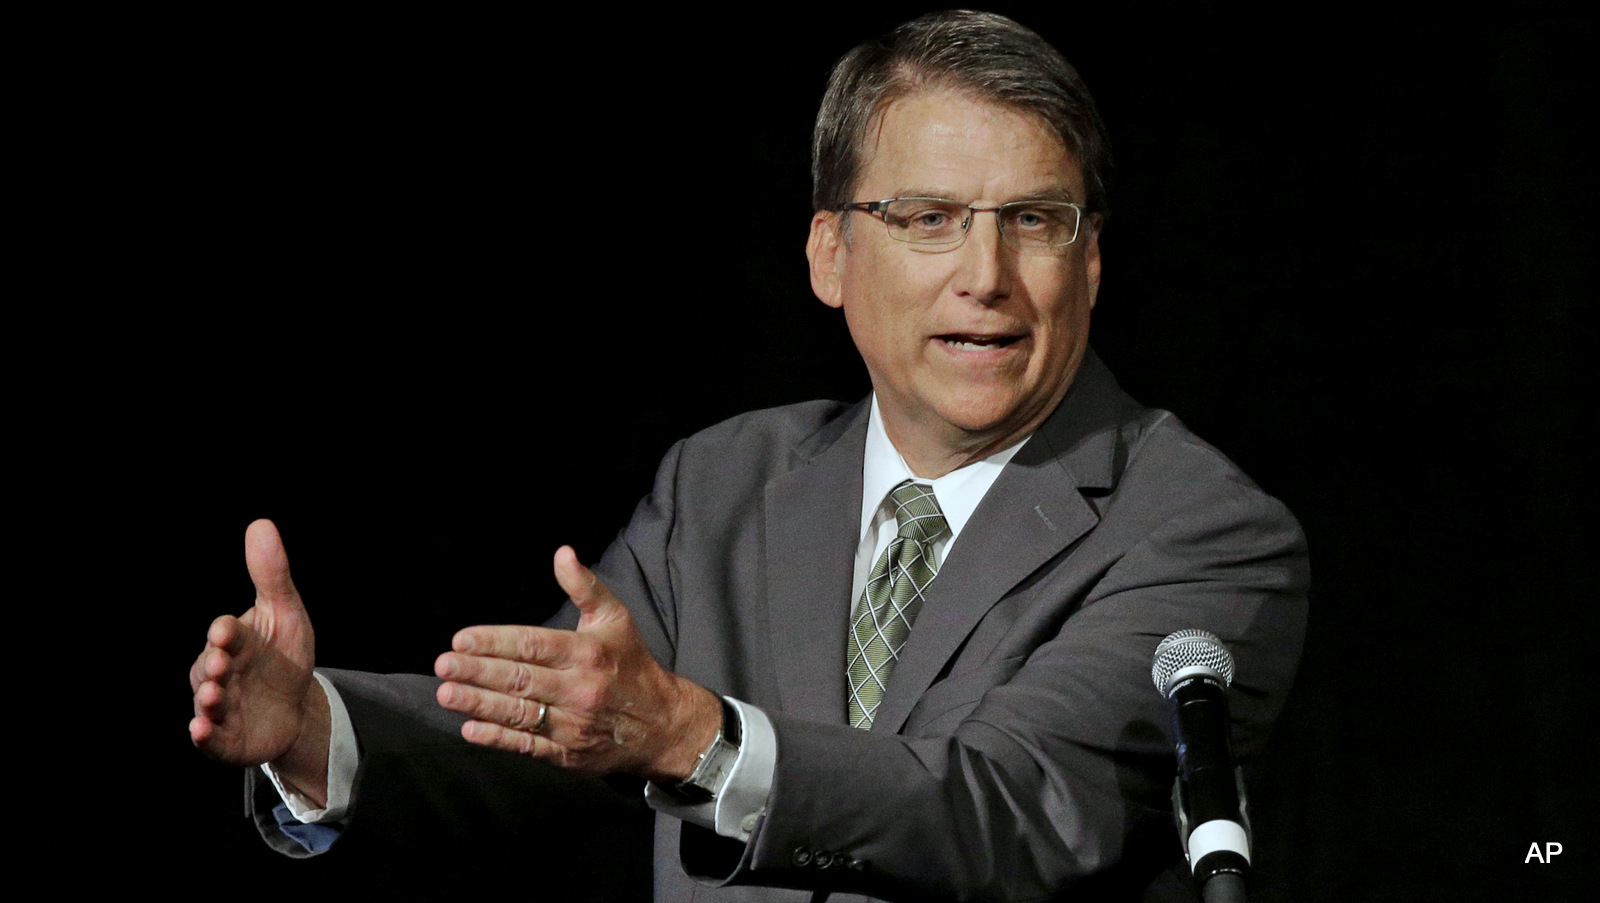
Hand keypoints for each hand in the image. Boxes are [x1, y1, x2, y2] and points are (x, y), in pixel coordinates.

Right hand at [189, 519, 328, 802]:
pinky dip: (204, 735)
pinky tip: (200, 730)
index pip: (227, 632)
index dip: (226, 632)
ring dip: (207, 701)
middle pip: (209, 667)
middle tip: (219, 664)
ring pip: (206, 702)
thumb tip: (261, 524)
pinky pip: (210, 738)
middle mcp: (218, 671)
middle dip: (212, 666)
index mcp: (235, 640)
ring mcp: (218, 705)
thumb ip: (272, 575)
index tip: (227, 631)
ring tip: (212, 699)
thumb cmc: (283, 655)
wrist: (295, 707)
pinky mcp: (224, 737)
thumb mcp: (286, 614)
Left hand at [434, 546, 720, 781]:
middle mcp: (579, 690)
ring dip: (479, 704)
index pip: (533, 645)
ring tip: (446, 694)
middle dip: (477, 672)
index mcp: (587, 653)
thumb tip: (562, 552)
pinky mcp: (567, 754)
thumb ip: (585, 587)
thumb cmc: (630, 664)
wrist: (661, 724)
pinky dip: (497, 739)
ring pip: (519, 714)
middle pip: (520, 679)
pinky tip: (470, 729)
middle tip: (443, 665)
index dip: (495, 642)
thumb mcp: (615, 619)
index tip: (462, 638)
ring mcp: (572, 725)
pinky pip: (527, 746)